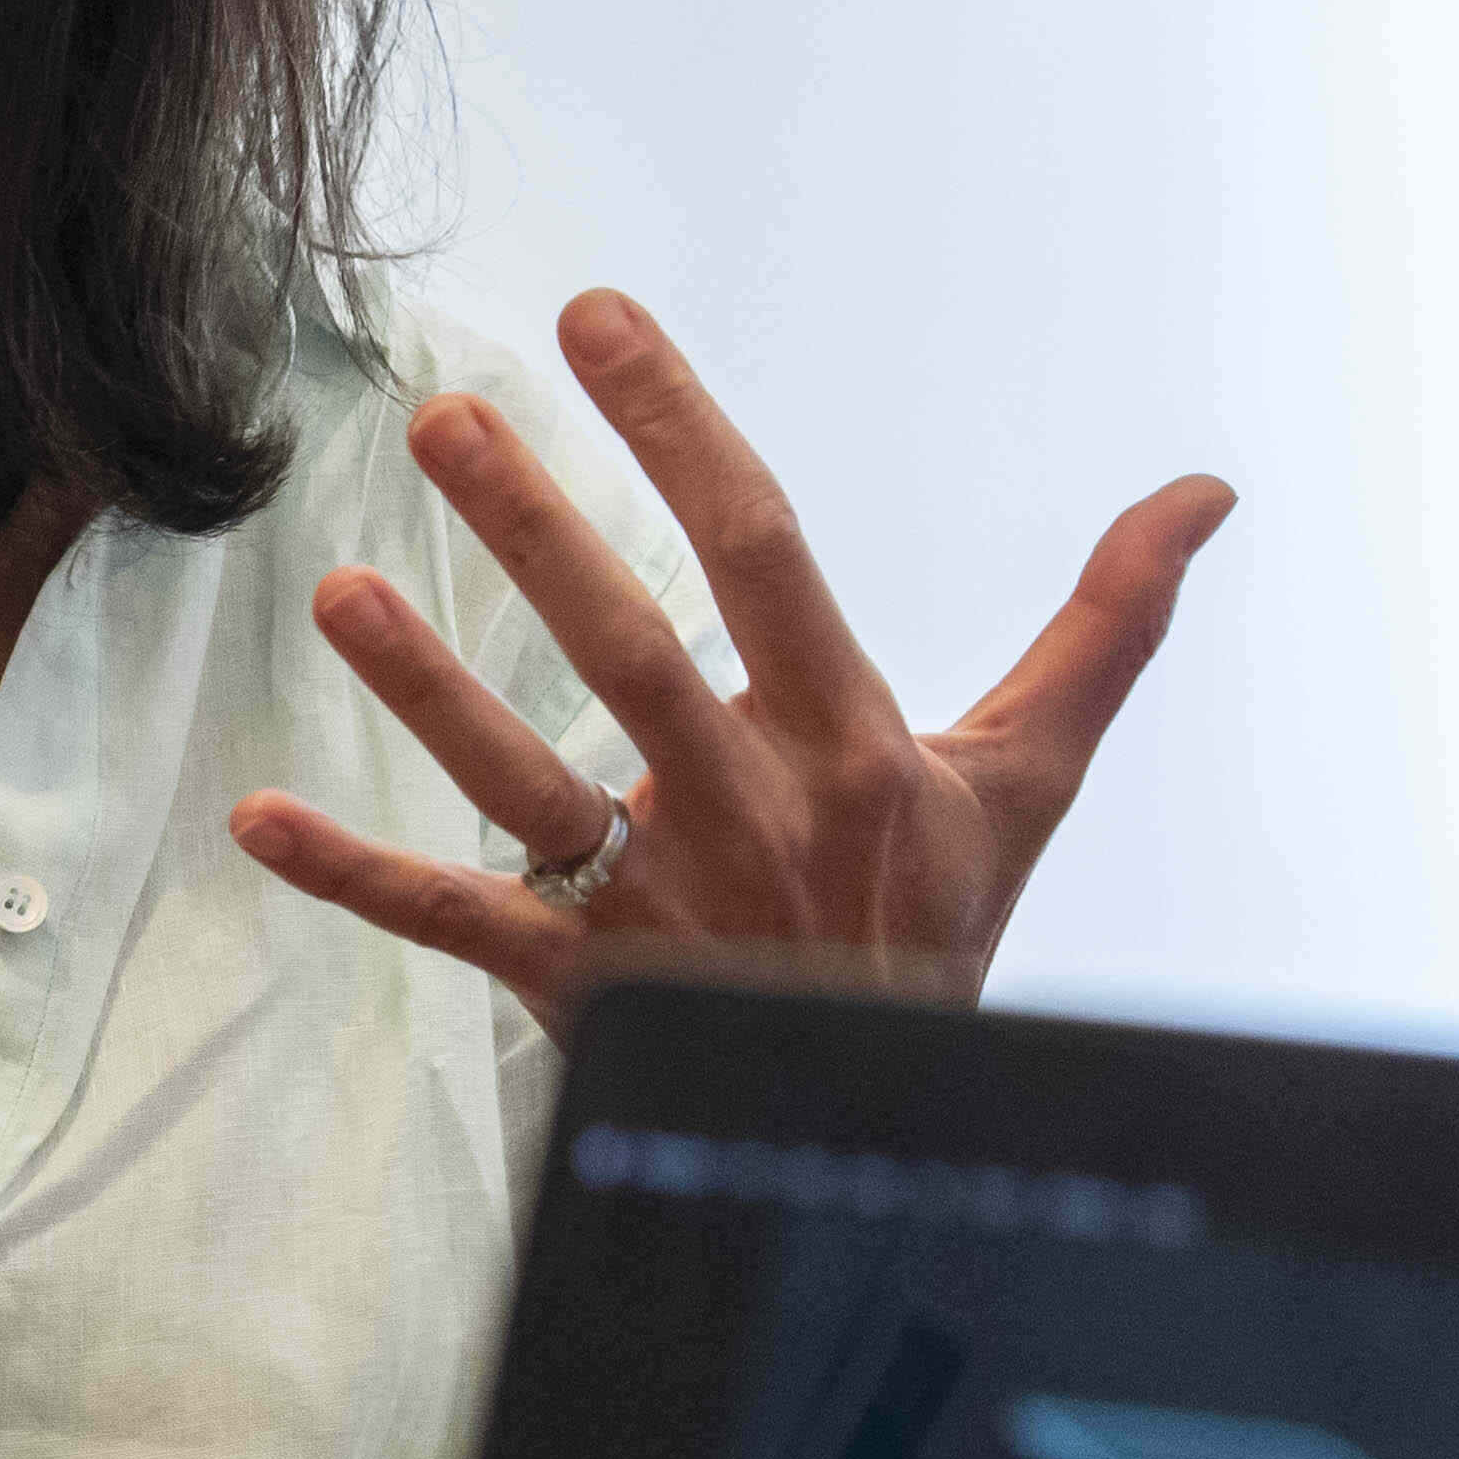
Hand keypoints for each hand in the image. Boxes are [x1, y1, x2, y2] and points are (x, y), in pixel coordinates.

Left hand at [228, 291, 1224, 1017]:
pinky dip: (354, 877)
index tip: (598, 322)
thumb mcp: (1025, 780)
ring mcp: (657, 905)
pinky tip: (255, 821)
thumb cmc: (935, 931)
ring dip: (428, 691)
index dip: (682, 432)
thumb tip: (1203, 490)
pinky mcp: (580, 988)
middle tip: (447, 420)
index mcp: (848, 741)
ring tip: (339, 591)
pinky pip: (453, 921)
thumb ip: (1102, 627)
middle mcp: (749, 814)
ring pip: (527, 785)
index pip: (764, 554)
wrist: (880, 1136)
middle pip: (634, 653)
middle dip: (540, 535)